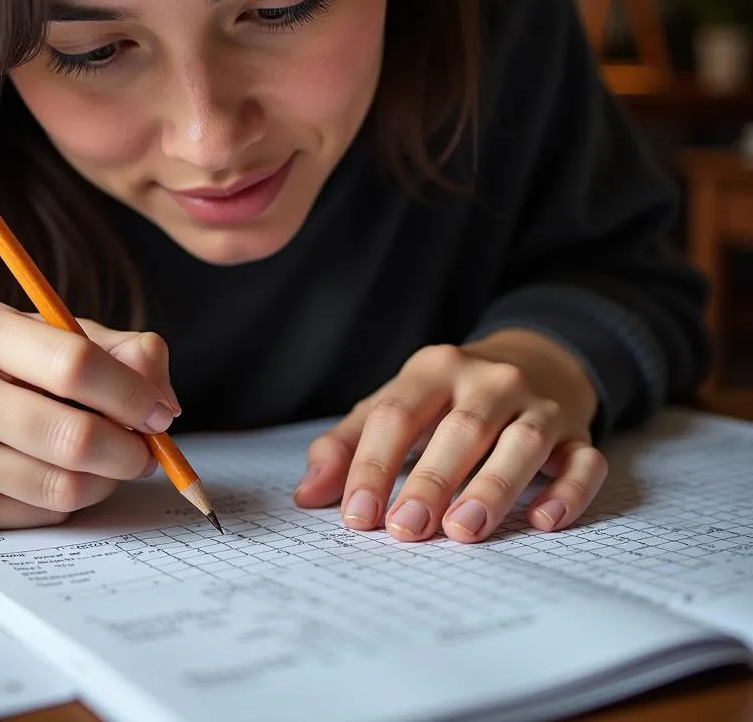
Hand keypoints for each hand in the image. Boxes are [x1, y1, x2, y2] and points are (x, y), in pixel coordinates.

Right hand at [0, 302, 179, 531]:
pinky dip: (73, 497)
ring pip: (65, 485)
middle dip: (131, 449)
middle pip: (74, 436)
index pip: (77, 365)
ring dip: (108, 478)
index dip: (134, 393)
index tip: (160, 411)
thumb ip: (117, 349)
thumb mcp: (47, 330)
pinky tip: (64, 473)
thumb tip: (164, 400)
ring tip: (112, 459)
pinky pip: (43, 512)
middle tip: (147, 448)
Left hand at [293, 328, 607, 542]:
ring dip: (493, 487)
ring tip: (463, 531)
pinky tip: (543, 521)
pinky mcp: (579, 434)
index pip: (397, 414)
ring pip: (521, 443)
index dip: (374, 465)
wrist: (533, 360)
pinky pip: (584, 462)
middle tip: (405, 529)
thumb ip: (349, 446)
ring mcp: (539, 404)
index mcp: (433, 369)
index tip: (356, 516)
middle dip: (431, 480)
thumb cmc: (448, 398)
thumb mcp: (395, 406)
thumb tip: (307, 495)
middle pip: (461, 428)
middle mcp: (489, 380)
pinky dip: (568, 491)